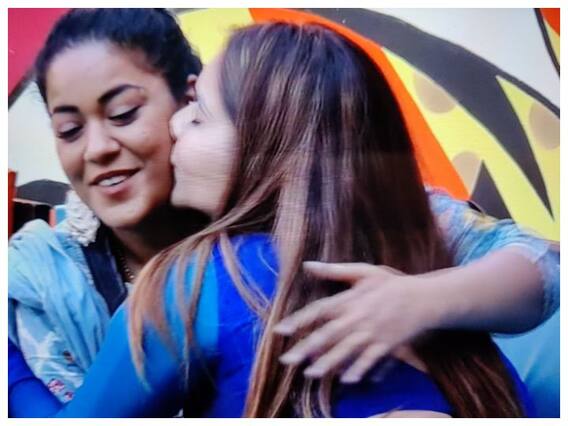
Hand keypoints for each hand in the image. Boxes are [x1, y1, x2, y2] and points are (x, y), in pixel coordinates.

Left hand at [273, 261, 443, 382]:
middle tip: (288, 360)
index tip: (280, 330)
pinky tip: (347, 380)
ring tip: (311, 374)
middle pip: (328, 334)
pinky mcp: (389, 344)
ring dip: (328, 363)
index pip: (319, 310)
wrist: (424, 297)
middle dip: (307, 348)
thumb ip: (334, 270)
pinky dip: (360, 369)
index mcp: (350, 299)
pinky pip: (372, 360)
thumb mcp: (363, 271)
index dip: (298, 320)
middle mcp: (359, 317)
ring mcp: (374, 332)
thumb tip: (307, 265)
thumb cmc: (391, 284)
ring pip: (347, 350)